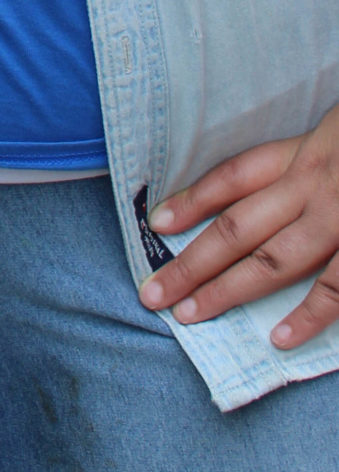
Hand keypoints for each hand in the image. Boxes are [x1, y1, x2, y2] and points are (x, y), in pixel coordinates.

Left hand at [140, 99, 338, 351]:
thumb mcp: (338, 132)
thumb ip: (308, 159)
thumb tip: (268, 190)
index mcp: (308, 151)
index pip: (236, 176)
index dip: (194, 200)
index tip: (156, 224)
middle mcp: (315, 183)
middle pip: (238, 227)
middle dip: (191, 262)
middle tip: (152, 293)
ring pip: (273, 260)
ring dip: (227, 291)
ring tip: (189, 315)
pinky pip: (337, 286)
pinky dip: (308, 316)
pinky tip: (277, 339)